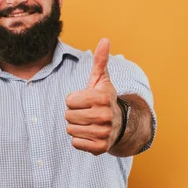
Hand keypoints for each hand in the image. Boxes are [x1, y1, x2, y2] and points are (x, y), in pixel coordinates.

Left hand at [65, 38, 121, 154]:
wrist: (120, 125)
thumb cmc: (103, 100)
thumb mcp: (101, 80)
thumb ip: (100, 61)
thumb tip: (104, 39)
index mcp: (103, 98)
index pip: (69, 100)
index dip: (74, 100)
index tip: (85, 100)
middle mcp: (105, 116)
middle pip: (68, 116)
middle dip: (73, 114)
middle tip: (86, 113)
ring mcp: (104, 133)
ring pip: (70, 130)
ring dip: (76, 126)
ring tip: (88, 123)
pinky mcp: (100, 148)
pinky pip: (75, 143)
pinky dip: (79, 140)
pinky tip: (89, 134)